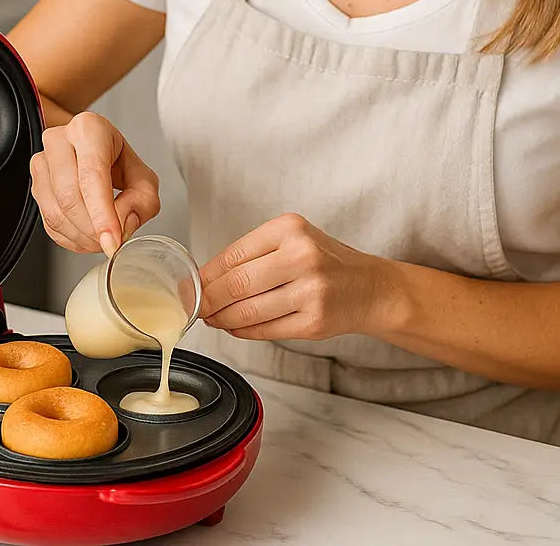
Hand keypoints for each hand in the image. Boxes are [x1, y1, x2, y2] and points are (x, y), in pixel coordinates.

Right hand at [29, 112, 159, 256]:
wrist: (94, 151)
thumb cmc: (117, 161)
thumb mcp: (143, 177)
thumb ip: (143, 201)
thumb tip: (123, 224)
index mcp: (89, 130)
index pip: (92, 175)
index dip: (102, 214)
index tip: (112, 240)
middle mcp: (60, 141)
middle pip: (70, 197)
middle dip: (93, 229)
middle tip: (112, 241)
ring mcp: (42, 162)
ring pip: (55, 212)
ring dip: (81, 236)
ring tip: (102, 238)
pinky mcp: (34, 185)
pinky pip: (47, 222)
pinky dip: (70, 238)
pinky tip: (86, 235)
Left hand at [198, 213, 391, 340]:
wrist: (369, 287)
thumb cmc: (324, 262)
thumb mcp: (292, 240)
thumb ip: (253, 254)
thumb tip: (204, 278)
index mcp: (291, 228)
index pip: (234, 254)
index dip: (206, 275)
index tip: (191, 285)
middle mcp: (302, 256)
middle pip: (237, 284)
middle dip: (208, 299)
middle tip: (195, 306)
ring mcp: (311, 291)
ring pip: (249, 311)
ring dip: (223, 319)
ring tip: (212, 318)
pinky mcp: (314, 321)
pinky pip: (266, 330)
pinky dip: (243, 331)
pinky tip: (235, 327)